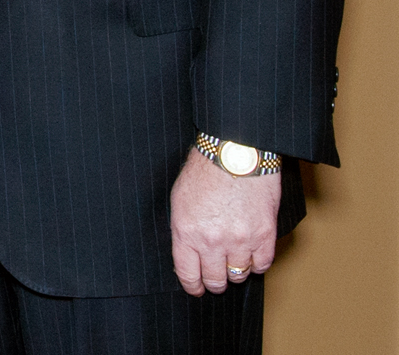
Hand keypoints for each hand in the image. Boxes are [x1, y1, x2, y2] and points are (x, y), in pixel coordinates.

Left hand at [170, 148, 280, 295]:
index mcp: (186, 232)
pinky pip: (262, 265)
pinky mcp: (264, 235)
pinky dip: (257, 264)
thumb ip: (184, 230)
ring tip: (234, 264)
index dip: (193, 286)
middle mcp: (212, 241)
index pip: (188, 274)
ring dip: (236, 272)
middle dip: (214, 282)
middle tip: (216, 280)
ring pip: (239, 274)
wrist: (234, 154)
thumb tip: (189, 253)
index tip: (196, 289)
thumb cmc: (204, 172)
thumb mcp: (179, 201)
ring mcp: (240, 240)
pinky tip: (252, 257)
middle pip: (215, 279)